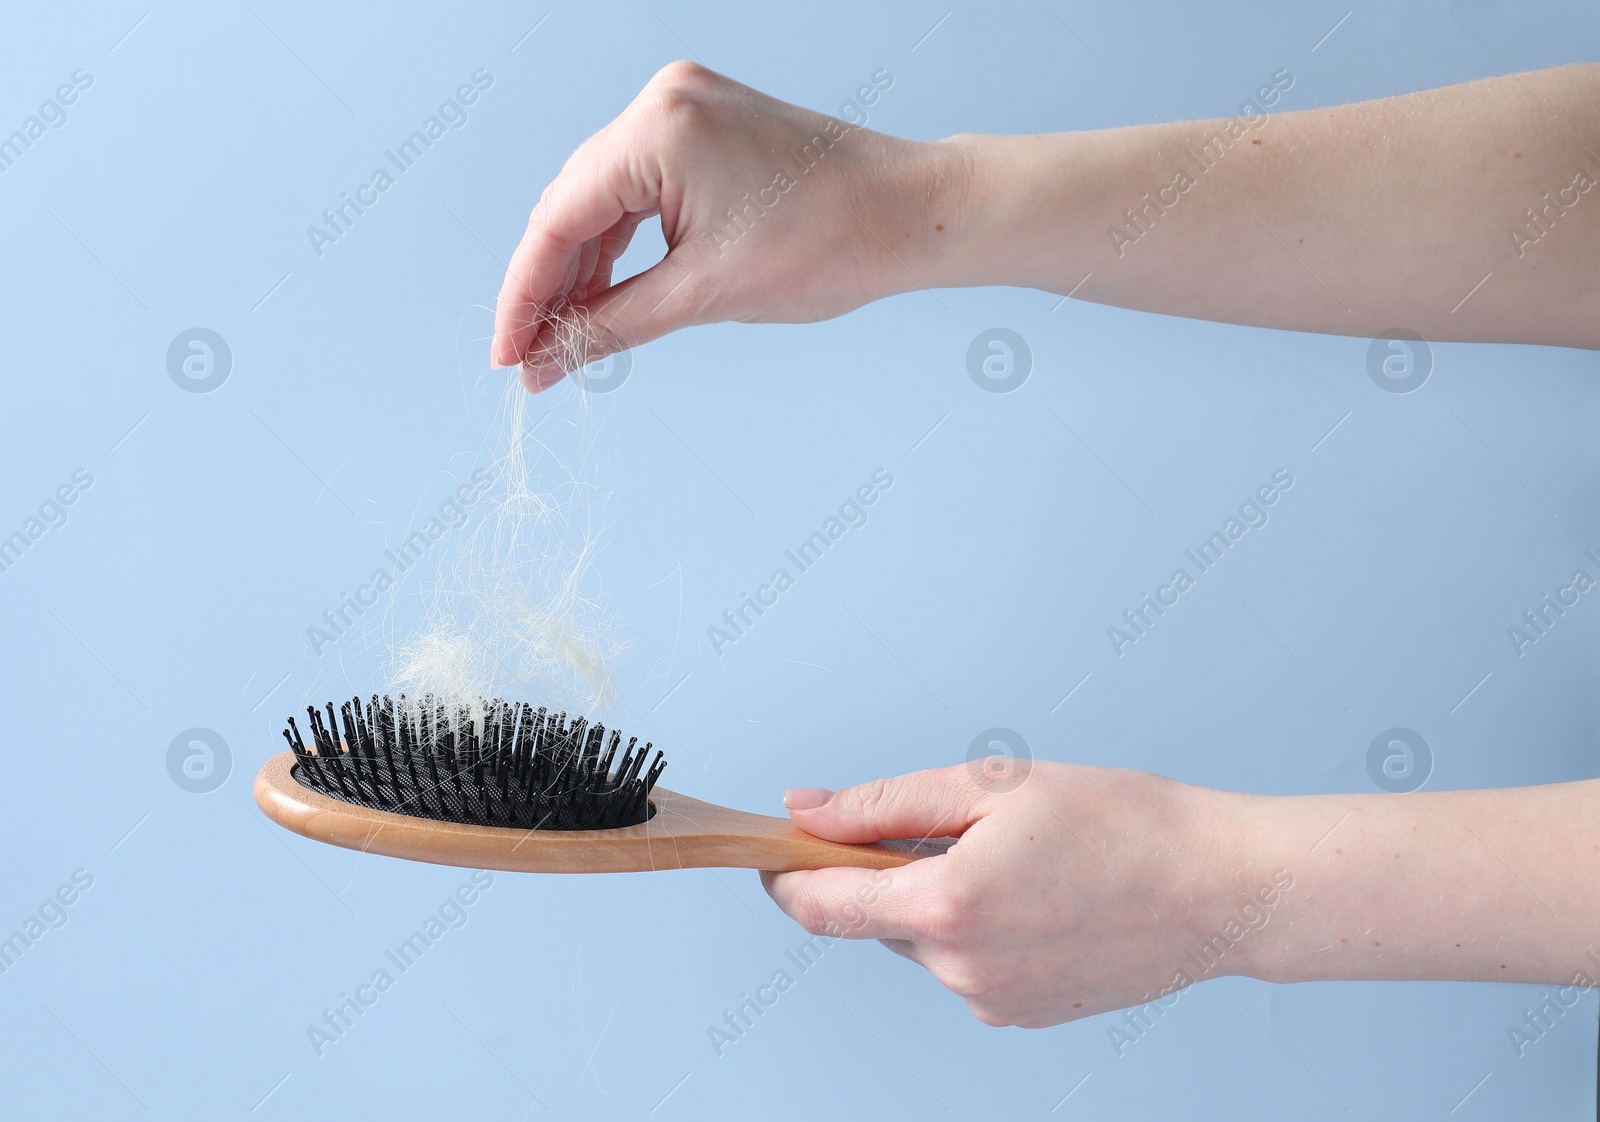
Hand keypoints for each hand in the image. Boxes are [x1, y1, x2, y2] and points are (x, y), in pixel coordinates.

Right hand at [491, 60, 963, 389]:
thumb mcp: (705, 296)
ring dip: (583, 269)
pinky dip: (622, 243)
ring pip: (603, 199)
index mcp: (658, 129)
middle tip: (530, 358)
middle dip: (548, 286)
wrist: (912, 214)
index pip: (558, 219)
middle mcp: (662, 102)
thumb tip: (547, 363)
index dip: (523, 296)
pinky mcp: (705, 127)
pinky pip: (640, 189)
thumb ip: (611, 326)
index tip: (506, 355)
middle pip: (572, 204)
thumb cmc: (831, 243)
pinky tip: (604, 294)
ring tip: (565, 337)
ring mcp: (684, 108)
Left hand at [761, 762, 1244, 1027]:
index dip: (784, 873)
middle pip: (875, 917)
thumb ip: (883, 802)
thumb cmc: (1121, 824)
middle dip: (888, 871)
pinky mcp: (1018, 1015)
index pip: (818, 904)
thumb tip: (804, 811)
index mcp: (946, 905)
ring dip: (937, 899)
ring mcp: (990, 1000)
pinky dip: (975, 929)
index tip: (776, 847)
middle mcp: (959, 967)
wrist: (1219, 889)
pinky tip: (1035, 897)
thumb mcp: (992, 786)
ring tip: (1016, 860)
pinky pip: (963, 965)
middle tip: (955, 825)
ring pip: (921, 940)